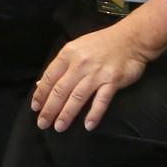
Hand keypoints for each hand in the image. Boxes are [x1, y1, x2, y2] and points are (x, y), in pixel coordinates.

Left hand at [33, 23, 151, 130]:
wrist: (131, 39)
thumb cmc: (101, 44)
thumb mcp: (76, 49)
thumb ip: (60, 67)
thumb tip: (41, 84)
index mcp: (68, 54)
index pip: (49, 77)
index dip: (41, 94)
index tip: (35, 108)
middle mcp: (80, 64)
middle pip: (61, 90)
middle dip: (50, 108)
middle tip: (43, 123)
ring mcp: (97, 73)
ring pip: (77, 97)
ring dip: (67, 114)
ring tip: (59, 127)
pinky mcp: (113, 81)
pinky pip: (101, 100)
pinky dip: (94, 113)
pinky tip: (88, 125)